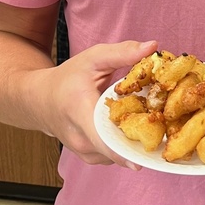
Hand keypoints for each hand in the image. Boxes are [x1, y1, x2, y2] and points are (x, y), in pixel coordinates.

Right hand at [38, 39, 158, 168]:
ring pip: (119, 154)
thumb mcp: (93, 58)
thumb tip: (153, 47)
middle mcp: (81, 139)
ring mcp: (86, 152)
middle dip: (144, 138)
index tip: (149, 153)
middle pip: (119, 149)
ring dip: (137, 141)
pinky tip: (134, 128)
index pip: (104, 139)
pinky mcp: (92, 158)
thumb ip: (122, 53)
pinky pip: (115, 155)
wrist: (41, 100)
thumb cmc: (67, 78)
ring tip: (149, 122)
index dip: (127, 150)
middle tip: (163, 124)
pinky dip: (127, 144)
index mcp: (80, 112)